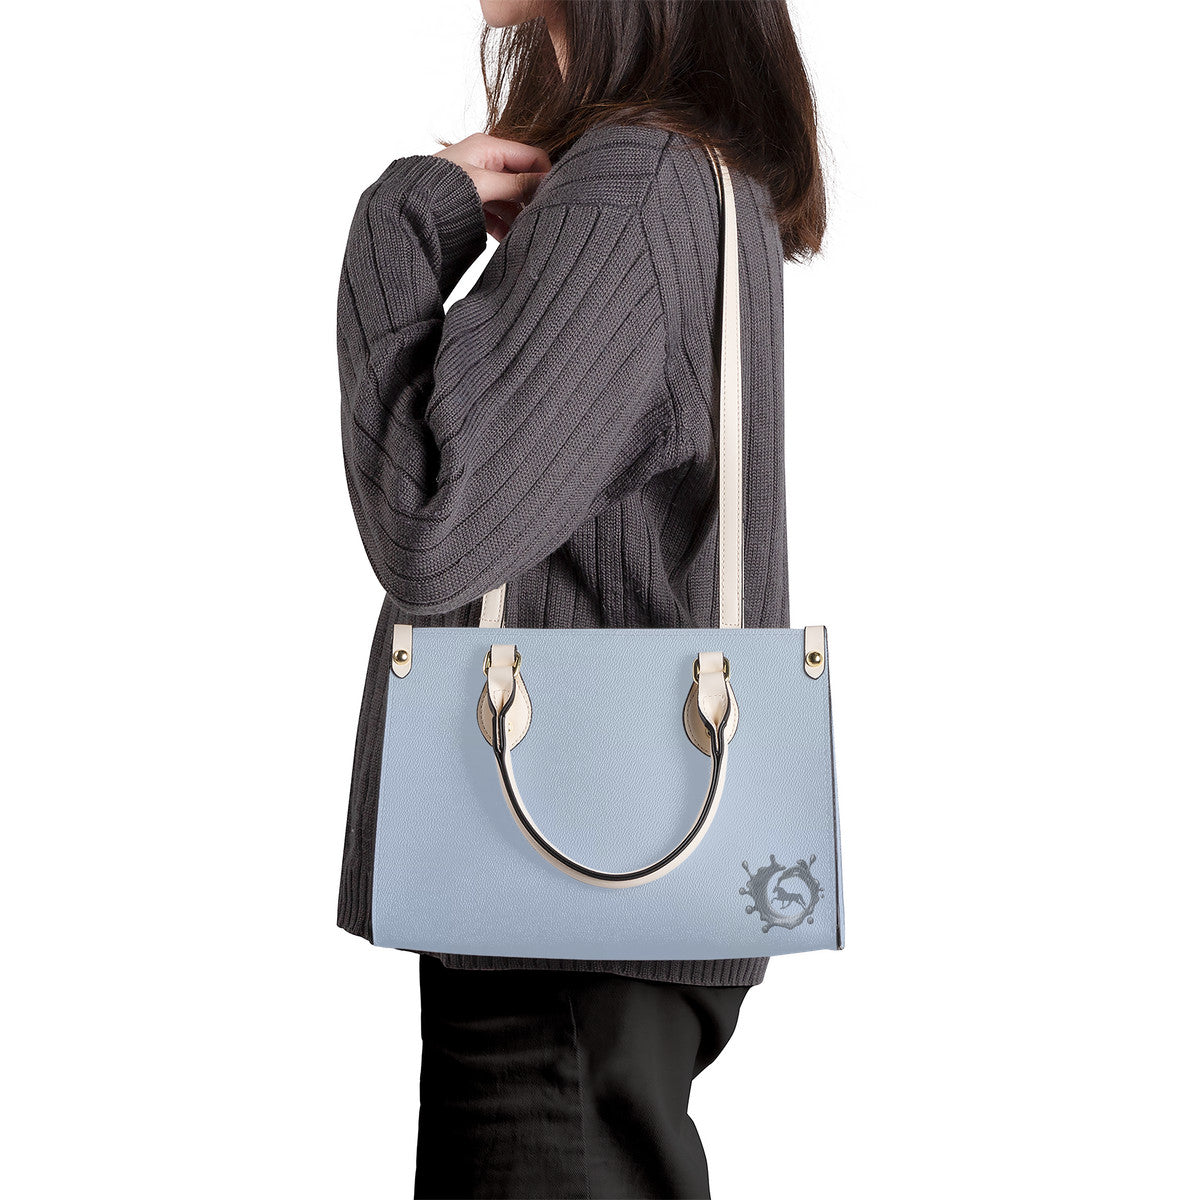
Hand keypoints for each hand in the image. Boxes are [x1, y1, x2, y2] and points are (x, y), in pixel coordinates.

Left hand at [435, 133, 549, 240]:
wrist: (406, 209)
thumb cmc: (440, 189)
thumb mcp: (483, 185)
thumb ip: (517, 184)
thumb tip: (549, 184)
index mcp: (488, 146)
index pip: (532, 156)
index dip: (545, 176)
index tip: (553, 198)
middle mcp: (485, 161)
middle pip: (522, 178)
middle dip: (531, 199)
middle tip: (540, 219)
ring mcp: (479, 182)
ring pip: (510, 198)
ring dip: (518, 215)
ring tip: (524, 232)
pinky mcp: (472, 202)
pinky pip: (496, 211)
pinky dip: (503, 224)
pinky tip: (508, 238)